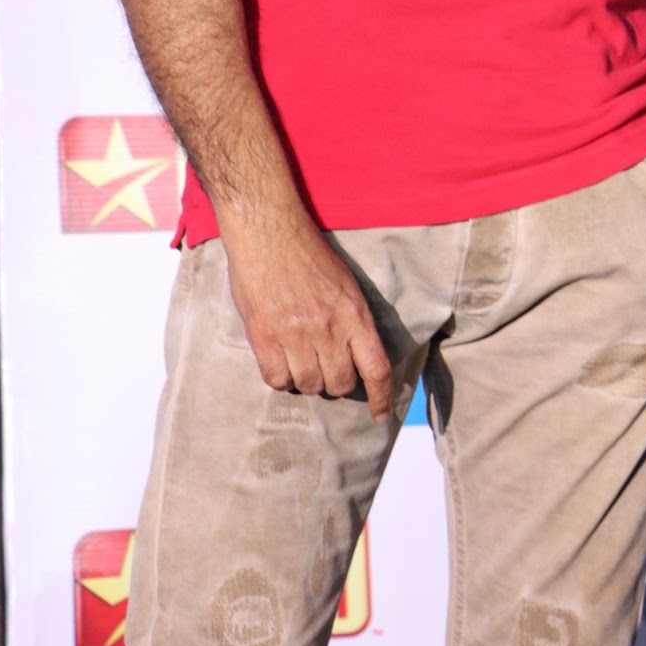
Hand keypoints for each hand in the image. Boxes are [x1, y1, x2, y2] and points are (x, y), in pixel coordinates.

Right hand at [221, 213, 393, 420]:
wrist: (268, 231)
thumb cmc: (307, 253)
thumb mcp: (343, 282)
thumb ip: (351, 320)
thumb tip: (356, 356)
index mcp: (353, 312)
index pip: (376, 369)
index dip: (381, 397)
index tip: (379, 414)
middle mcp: (328, 328)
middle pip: (340, 383)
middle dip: (336, 381)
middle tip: (325, 364)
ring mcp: (294, 335)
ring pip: (309, 385)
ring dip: (307, 378)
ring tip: (299, 355)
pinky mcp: (264, 338)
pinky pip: (277, 380)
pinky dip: (280, 376)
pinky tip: (279, 357)